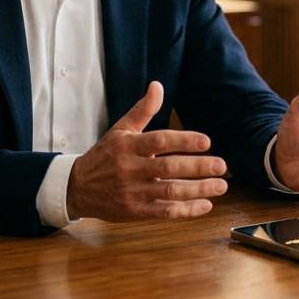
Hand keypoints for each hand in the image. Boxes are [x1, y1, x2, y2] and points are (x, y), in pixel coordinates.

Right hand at [65, 81, 228, 220]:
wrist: (76, 187)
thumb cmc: (104, 155)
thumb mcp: (120, 130)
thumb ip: (142, 110)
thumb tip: (158, 86)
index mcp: (128, 146)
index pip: (159, 141)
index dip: (183, 141)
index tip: (207, 141)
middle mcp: (130, 169)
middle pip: (168, 168)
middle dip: (198, 167)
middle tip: (222, 165)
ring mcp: (133, 192)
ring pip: (170, 192)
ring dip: (198, 190)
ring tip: (221, 186)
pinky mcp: (135, 211)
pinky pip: (164, 212)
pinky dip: (186, 210)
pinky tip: (205, 205)